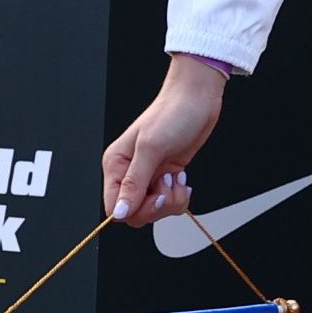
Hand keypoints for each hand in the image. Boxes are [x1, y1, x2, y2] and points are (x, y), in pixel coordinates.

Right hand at [104, 53, 228, 223]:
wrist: (197, 100)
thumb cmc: (172, 114)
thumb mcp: (151, 148)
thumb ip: (134, 183)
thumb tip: (119, 212)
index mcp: (115, 165)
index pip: (114, 207)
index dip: (135, 210)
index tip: (154, 197)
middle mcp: (129, 173)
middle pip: (135, 213)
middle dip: (156, 205)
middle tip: (166, 183)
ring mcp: (149, 176)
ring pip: (154, 210)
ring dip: (170, 199)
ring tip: (175, 177)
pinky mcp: (166, 176)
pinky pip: (169, 202)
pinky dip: (179, 195)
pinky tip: (182, 178)